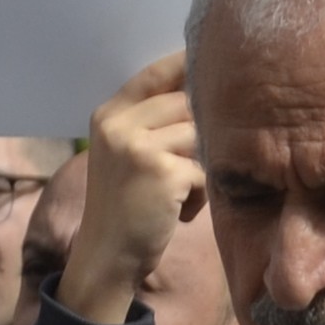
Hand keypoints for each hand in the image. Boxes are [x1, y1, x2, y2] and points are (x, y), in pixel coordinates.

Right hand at [58, 51, 203, 324]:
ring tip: (182, 192)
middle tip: (192, 165)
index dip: (187, 66)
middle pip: (187, 101)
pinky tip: (179, 212)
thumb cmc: (126, 208)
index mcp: (108, 115)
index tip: (218, 65)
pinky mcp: (162, 171)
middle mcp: (118, 124)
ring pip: (200, 134)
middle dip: (201, 132)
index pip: (156, 74)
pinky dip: (201, 194)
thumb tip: (204, 87)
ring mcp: (138, 146)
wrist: (106, 258)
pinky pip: (206, 168)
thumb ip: (152, 123)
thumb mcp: (126, 156)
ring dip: (202, 165)